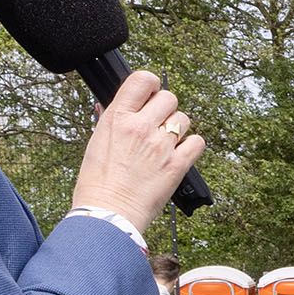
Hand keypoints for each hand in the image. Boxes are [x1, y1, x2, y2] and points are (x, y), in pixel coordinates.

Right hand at [70, 69, 205, 230]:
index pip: (142, 80)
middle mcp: (141, 127)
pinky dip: (191, 147)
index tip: (149, 94)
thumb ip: (109, 120)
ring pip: (183, 119)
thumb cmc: (96, 184)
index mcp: (117, 118)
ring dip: (177, 129)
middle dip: (165, 109)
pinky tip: (179, 155)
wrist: (108, 214)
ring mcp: (161, 146)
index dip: (150, 85)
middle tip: (157, 124)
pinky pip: (197, 142)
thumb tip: (112, 106)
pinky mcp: (177, 165)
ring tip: (165, 144)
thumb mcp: (95, 143)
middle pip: (169, 97)